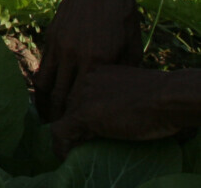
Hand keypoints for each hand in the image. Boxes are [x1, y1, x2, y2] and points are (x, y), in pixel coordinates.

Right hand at [35, 0, 141, 120]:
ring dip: (43, 101)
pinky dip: (42, 80)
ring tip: (45, 113)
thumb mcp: (131, 46)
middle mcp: (73, 56)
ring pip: (43, 83)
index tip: (73, 129)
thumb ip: (121, 72)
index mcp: (96, 62)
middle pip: (58, 96)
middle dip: (55, 116)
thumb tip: (114, 95)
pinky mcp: (50, 36)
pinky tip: (45, 89)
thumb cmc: (121, 15)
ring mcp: (58, 45)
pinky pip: (42, 65)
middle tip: (56, 128)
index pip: (79, 100)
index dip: (74, 118)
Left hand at [49, 66, 189, 156]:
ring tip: (73, 149)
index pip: (78, 93)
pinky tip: (66, 156)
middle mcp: (83, 81)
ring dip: (68, 135)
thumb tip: (114, 111)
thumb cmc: (161, 95)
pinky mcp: (84, 114)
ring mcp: (82, 96)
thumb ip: (116, 94)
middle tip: (77, 140)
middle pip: (68, 105)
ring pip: (63, 117)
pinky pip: (61, 132)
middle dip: (72, 123)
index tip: (85, 127)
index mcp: (96, 72)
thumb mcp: (132, 89)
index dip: (79, 111)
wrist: (167, 97)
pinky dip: (60, 146)